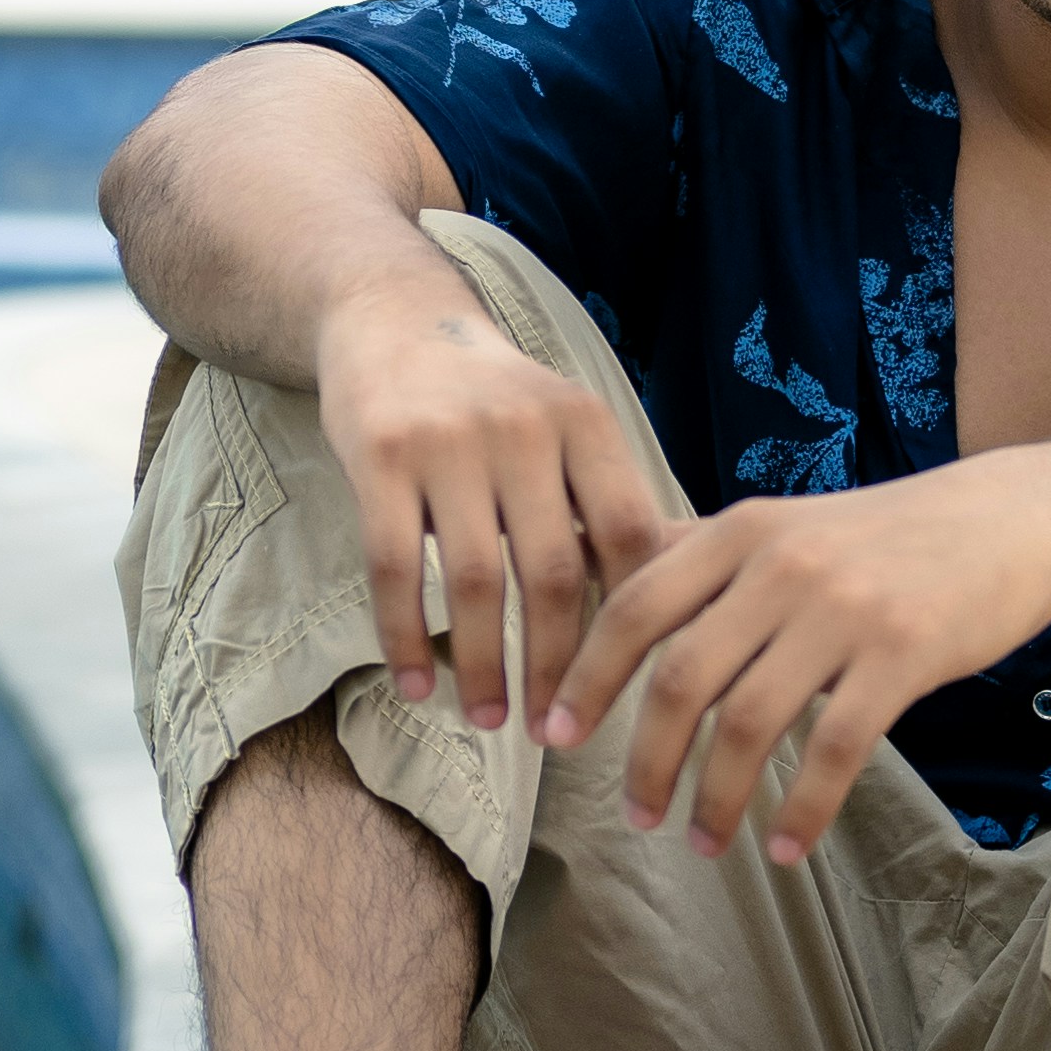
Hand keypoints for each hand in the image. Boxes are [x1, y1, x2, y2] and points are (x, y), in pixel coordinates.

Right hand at [313, 258, 671, 733]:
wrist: (391, 317)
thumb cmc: (493, 398)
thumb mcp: (563, 426)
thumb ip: (602, 504)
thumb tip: (669, 615)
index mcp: (585, 424)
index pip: (629, 538)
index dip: (635, 621)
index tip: (630, 688)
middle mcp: (523, 428)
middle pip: (556, 573)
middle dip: (562, 668)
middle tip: (559, 732)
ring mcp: (448, 441)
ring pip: (477, 583)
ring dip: (486, 668)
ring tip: (490, 720)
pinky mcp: (380, 456)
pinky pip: (396, 569)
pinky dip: (407, 639)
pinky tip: (417, 686)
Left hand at [538, 462, 1050, 866]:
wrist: (1008, 519)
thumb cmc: (881, 537)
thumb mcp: (781, 526)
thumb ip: (696, 556)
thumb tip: (592, 566)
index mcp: (739, 532)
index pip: (635, 606)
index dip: (586, 677)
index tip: (554, 738)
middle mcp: (781, 564)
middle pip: (681, 675)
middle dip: (646, 758)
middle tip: (634, 816)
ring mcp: (843, 608)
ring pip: (750, 721)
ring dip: (716, 797)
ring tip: (703, 844)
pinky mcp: (903, 653)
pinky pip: (835, 747)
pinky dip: (802, 807)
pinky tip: (788, 847)